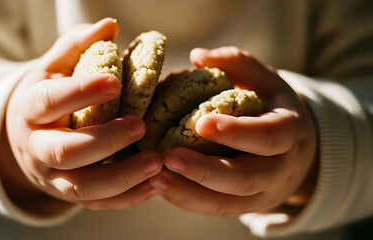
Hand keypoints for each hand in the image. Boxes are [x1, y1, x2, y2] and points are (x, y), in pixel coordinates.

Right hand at [4, 18, 161, 210]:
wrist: (29, 138)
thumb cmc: (49, 98)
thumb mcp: (54, 69)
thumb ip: (78, 46)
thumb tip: (109, 25)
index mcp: (31, 110)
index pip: (49, 102)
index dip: (80, 93)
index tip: (115, 82)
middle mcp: (38, 147)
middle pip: (65, 151)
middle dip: (104, 141)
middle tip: (139, 126)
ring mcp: (54, 176)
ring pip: (82, 187)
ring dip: (122, 178)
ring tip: (157, 162)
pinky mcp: (71, 194)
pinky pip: (98, 203)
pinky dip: (128, 197)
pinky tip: (155, 183)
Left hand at [150, 47, 317, 215]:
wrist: (298, 149)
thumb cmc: (273, 107)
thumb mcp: (266, 80)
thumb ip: (238, 64)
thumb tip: (198, 55)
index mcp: (290, 131)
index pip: (268, 136)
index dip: (236, 132)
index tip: (200, 123)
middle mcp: (280, 168)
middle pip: (245, 178)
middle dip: (206, 171)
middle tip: (169, 158)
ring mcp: (264, 192)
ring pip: (228, 203)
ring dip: (190, 192)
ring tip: (156, 177)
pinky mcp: (246, 205)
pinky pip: (217, 209)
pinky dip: (188, 201)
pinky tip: (163, 186)